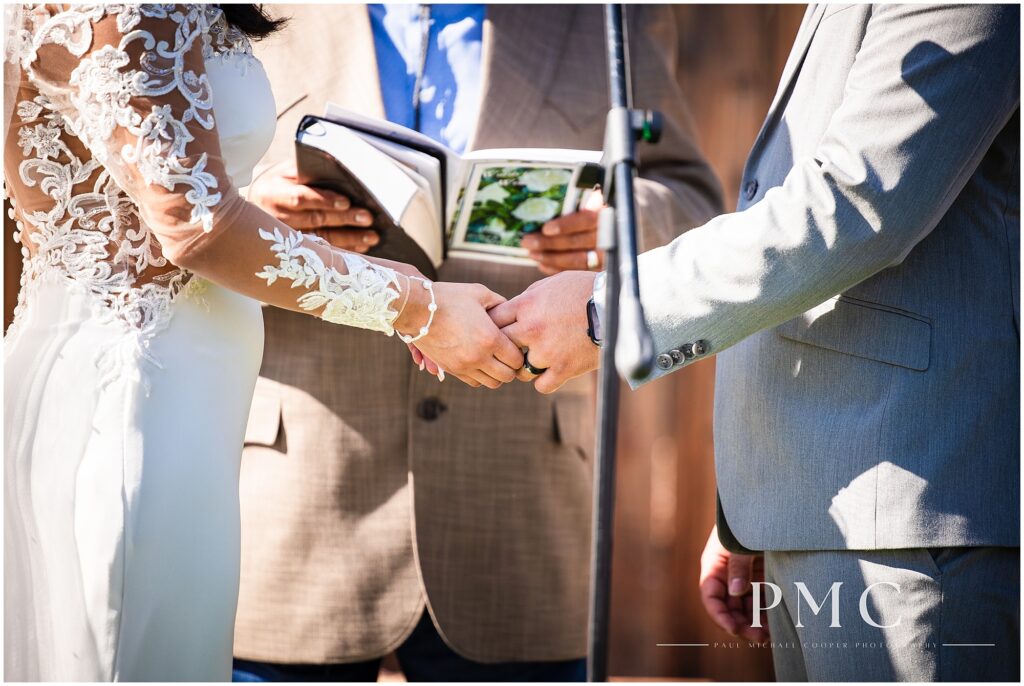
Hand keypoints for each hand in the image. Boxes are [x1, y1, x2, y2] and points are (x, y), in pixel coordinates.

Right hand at [248, 161, 378, 252]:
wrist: (247, 214)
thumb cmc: (276, 187)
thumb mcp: (284, 174)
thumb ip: (306, 173)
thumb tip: (340, 173)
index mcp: (273, 193)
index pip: (300, 197)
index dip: (324, 200)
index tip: (346, 202)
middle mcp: (275, 218)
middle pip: (314, 220)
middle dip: (343, 220)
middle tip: (367, 219)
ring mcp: (284, 239)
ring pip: (320, 240)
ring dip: (348, 239)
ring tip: (371, 237)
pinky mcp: (293, 253)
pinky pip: (321, 254)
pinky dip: (343, 251)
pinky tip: (360, 248)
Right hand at [396, 281, 522, 388]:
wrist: (416, 309)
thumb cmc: (449, 297)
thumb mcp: (479, 293)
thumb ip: (500, 303)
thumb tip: (511, 312)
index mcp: (490, 338)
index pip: (516, 359)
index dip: (520, 354)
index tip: (517, 345)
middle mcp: (478, 357)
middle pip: (507, 376)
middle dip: (512, 367)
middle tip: (509, 356)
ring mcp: (463, 366)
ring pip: (492, 383)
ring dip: (497, 374)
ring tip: (495, 360)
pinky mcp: (451, 369)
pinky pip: (474, 382)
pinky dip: (481, 376)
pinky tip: (480, 362)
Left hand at [487, 271, 598, 393]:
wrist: (615, 306)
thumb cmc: (584, 290)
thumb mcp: (553, 283)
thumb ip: (529, 295)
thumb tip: (513, 307)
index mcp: (526, 305)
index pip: (494, 319)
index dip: (494, 325)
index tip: (500, 329)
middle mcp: (531, 329)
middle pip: (501, 345)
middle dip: (505, 347)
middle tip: (514, 349)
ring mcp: (547, 351)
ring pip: (519, 369)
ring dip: (525, 366)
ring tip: (537, 360)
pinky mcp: (564, 369)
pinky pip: (541, 385)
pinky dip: (544, 381)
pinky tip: (551, 372)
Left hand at [521, 192, 604, 275]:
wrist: (619, 229)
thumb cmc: (598, 209)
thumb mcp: (593, 199)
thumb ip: (579, 200)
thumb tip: (549, 201)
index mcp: (606, 213)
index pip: (586, 220)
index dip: (566, 225)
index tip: (546, 229)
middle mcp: (610, 235)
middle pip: (577, 242)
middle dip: (549, 243)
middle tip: (527, 242)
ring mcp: (607, 254)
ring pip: (578, 260)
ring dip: (551, 257)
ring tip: (532, 254)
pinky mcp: (602, 268)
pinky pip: (578, 272)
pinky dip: (559, 269)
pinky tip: (543, 264)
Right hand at [698, 526, 769, 641]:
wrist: (770, 505)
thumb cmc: (750, 519)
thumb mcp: (741, 542)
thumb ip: (738, 565)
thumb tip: (736, 591)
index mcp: (715, 565)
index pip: (711, 597)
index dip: (720, 616)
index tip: (734, 629)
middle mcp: (728, 575)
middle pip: (729, 607)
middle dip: (741, 624)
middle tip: (759, 636)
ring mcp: (746, 577)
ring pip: (746, 608)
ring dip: (755, 622)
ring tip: (771, 632)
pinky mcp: (762, 577)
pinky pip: (762, 601)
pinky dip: (768, 613)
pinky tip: (778, 621)